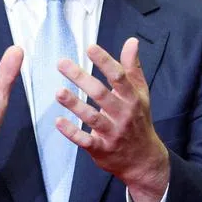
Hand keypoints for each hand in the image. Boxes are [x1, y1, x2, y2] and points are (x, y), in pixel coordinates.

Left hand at [54, 37, 169, 201]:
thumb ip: (132, 67)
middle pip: (101, 94)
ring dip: (75, 105)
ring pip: (92, 118)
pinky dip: (72, 132)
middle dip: (81, 78)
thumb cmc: (139, 120)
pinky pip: (86, 141)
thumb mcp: (140, 93)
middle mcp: (123, 115)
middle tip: (62, 63)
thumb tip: (131, 42)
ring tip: (58, 92)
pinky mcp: (102, 149)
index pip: (119, 77)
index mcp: (132, 98)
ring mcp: (113, 133)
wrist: (144, 159)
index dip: (105, 61)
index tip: (90, 48)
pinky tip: (58, 121)